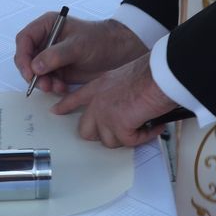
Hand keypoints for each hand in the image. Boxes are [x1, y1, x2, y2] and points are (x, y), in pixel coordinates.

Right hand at [14, 13, 146, 94]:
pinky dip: (52, 86)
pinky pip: (47, 80)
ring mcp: (51, 56)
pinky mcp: (58, 69)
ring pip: (35, 72)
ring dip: (43, 82)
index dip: (23, 56)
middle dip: (32, 73)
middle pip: (26, 58)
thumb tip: (34, 67)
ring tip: (56, 88)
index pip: (24, 39)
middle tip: (43, 85)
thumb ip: (55, 55)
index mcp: (47, 26)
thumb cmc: (100, 40)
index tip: (29, 72)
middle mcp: (46, 40)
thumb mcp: (78, 46)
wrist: (118, 52)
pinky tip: (62, 88)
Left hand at [52, 54, 178, 147]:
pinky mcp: (119, 126)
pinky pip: (130, 142)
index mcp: (98, 87)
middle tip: (119, 130)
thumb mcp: (124, 77)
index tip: (56, 111)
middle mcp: (98, 102)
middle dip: (102, 134)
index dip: (65, 106)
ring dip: (127, 136)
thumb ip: (116, 92)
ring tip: (142, 124)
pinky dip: (144, 137)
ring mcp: (106, 115)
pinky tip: (153, 127)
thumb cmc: (150, 73)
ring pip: (109, 141)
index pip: (75, 98)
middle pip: (86, 130)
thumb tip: (125, 106)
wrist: (159, 76)